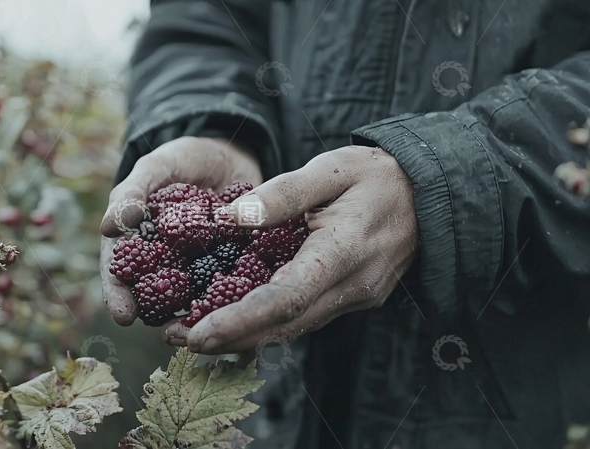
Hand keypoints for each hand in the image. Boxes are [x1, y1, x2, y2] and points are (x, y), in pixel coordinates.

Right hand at [100, 136, 261, 324]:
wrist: (231, 153)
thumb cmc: (183, 159)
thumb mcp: (156, 166)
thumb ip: (133, 192)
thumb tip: (109, 227)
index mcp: (141, 241)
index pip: (121, 272)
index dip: (119, 295)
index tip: (123, 316)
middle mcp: (169, 261)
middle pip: (158, 296)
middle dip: (161, 318)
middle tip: (167, 335)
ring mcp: (202, 266)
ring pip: (197, 297)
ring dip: (200, 316)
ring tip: (206, 332)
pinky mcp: (237, 264)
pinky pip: (237, 284)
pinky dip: (241, 299)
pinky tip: (247, 313)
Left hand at [164, 145, 419, 353]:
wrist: (431, 194)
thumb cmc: (378, 175)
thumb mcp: (331, 169)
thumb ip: (283, 193)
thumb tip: (229, 218)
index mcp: (344, 252)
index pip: (285, 298)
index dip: (239, 320)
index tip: (198, 334)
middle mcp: (351, 286)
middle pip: (284, 325)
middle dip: (230, 338)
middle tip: (178, 339)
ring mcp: (355, 297)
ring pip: (293, 328)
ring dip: (245, 336)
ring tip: (194, 335)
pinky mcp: (352, 298)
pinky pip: (304, 318)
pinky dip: (268, 324)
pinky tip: (235, 321)